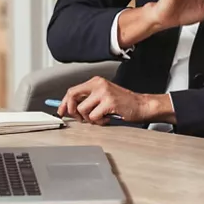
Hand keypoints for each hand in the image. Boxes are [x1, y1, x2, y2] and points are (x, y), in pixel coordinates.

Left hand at [57, 76, 173, 124]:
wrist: (141, 105)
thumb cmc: (122, 103)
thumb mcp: (102, 96)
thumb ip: (87, 99)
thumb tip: (69, 107)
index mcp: (95, 81)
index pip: (72, 91)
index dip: (64, 103)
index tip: (61, 111)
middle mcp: (98, 84)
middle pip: (73, 97)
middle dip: (73, 111)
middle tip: (81, 118)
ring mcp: (104, 93)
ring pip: (83, 110)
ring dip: (90, 119)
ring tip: (100, 118)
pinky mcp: (109, 102)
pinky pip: (94, 117)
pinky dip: (99, 122)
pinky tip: (107, 119)